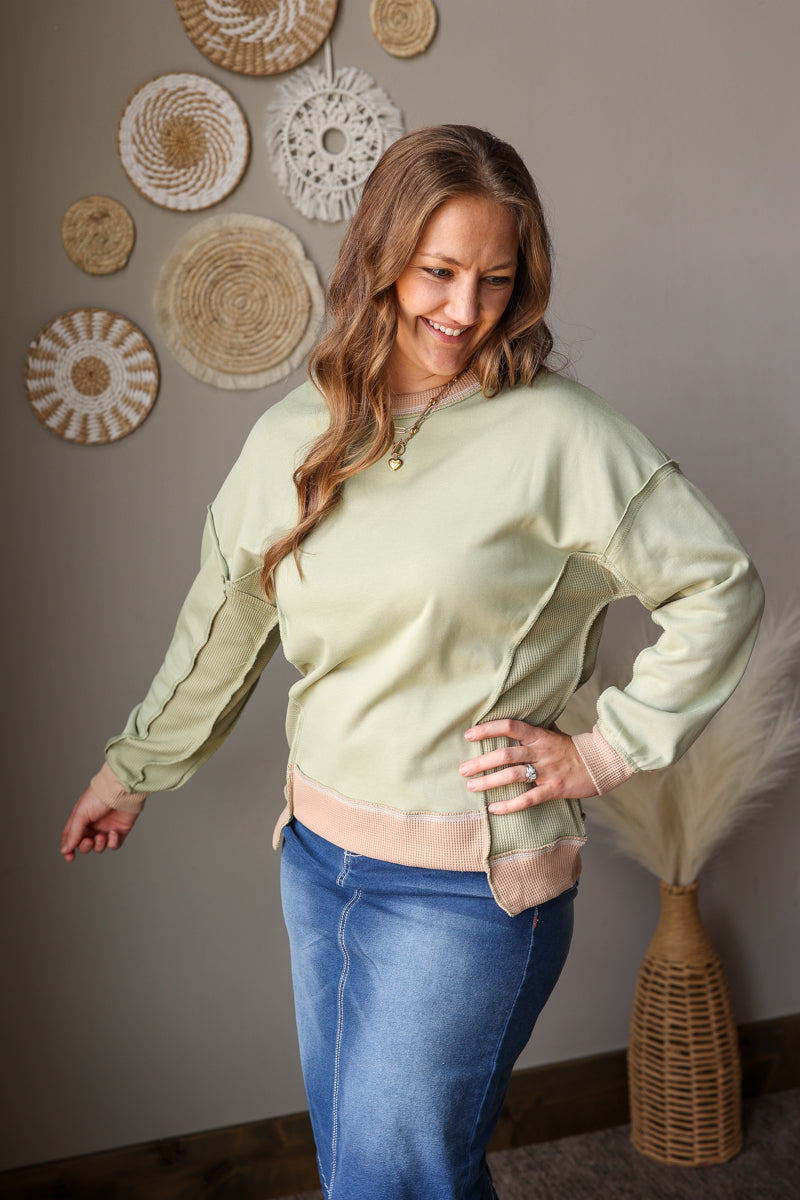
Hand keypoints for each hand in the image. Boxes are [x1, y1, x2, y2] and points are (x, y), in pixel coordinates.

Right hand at [61, 787, 138, 861]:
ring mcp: (107, 828)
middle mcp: (94, 824)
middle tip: (88, 841)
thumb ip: (73, 833)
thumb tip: (65, 849)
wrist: (122, 790)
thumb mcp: (81, 814)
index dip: (68, 848)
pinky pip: (114, 845)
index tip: (69, 857)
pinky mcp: (120, 831)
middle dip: (85, 847)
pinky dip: (112, 843)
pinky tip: (113, 833)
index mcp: (81, 818)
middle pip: (85, 844)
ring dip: (99, 845)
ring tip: (102, 836)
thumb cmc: (99, 796)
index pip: (71, 836)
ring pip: (99, 847)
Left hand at [459, 718, 597, 813]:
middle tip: (462, 769)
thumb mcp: (553, 733)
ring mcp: (548, 771)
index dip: (488, 729)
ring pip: (513, 776)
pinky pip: (528, 799)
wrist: (601, 763)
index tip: (468, 735)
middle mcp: (541, 751)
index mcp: (540, 735)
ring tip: (471, 786)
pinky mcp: (554, 790)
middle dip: (481, 762)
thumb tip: (511, 723)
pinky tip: (493, 808)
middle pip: (506, 754)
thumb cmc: (572, 749)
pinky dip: (509, 805)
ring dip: (489, 782)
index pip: (510, 727)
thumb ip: (534, 730)